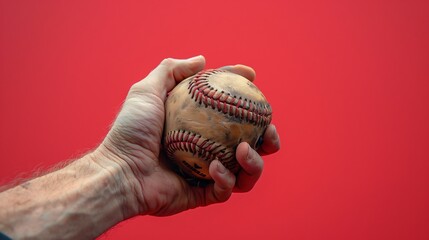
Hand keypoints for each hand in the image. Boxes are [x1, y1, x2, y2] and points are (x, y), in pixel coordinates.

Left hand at [95, 56, 279, 216]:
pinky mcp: (202, 194)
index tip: (252, 78)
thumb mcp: (147, 90)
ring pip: (246, 170)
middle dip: (268, 137)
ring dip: (254, 161)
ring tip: (243, 150)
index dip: (245, 91)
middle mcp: (206, 148)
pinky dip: (226, 179)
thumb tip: (202, 60)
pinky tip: (215, 167)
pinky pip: (226, 189)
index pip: (229, 107)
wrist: (118, 171)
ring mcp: (206, 172)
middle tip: (269, 130)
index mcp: (197, 124)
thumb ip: (171, 70)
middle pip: (249, 143)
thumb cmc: (130, 130)